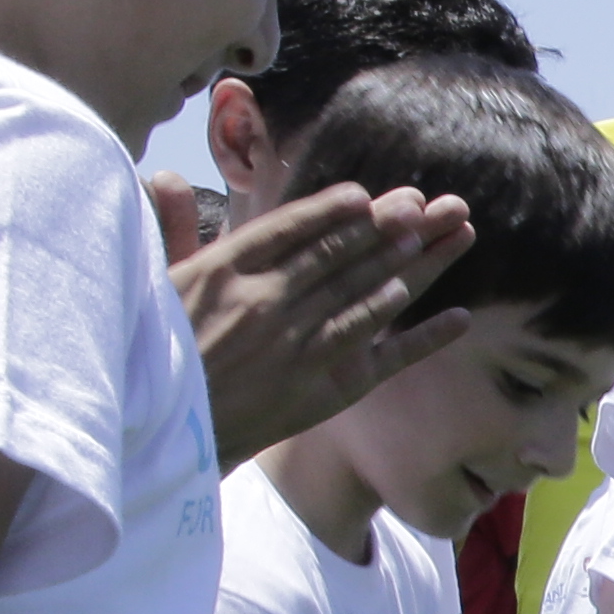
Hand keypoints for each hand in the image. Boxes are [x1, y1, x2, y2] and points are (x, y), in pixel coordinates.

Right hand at [184, 181, 475, 466]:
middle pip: (343, 256)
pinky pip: (385, 359)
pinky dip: (424, 338)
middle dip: (393, 226)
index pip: (293, 229)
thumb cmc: (155, 355)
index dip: (336, 210)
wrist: (160, 437)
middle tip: (431, 203)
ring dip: (416, 266)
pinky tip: (461, 318)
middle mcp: (268, 305)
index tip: (370, 195)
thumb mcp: (152, 286)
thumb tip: (167, 177)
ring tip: (452, 236)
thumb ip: (171, 228)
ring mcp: (300, 350)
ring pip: (369, 298)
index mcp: (225, 271)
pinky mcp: (324, 392)